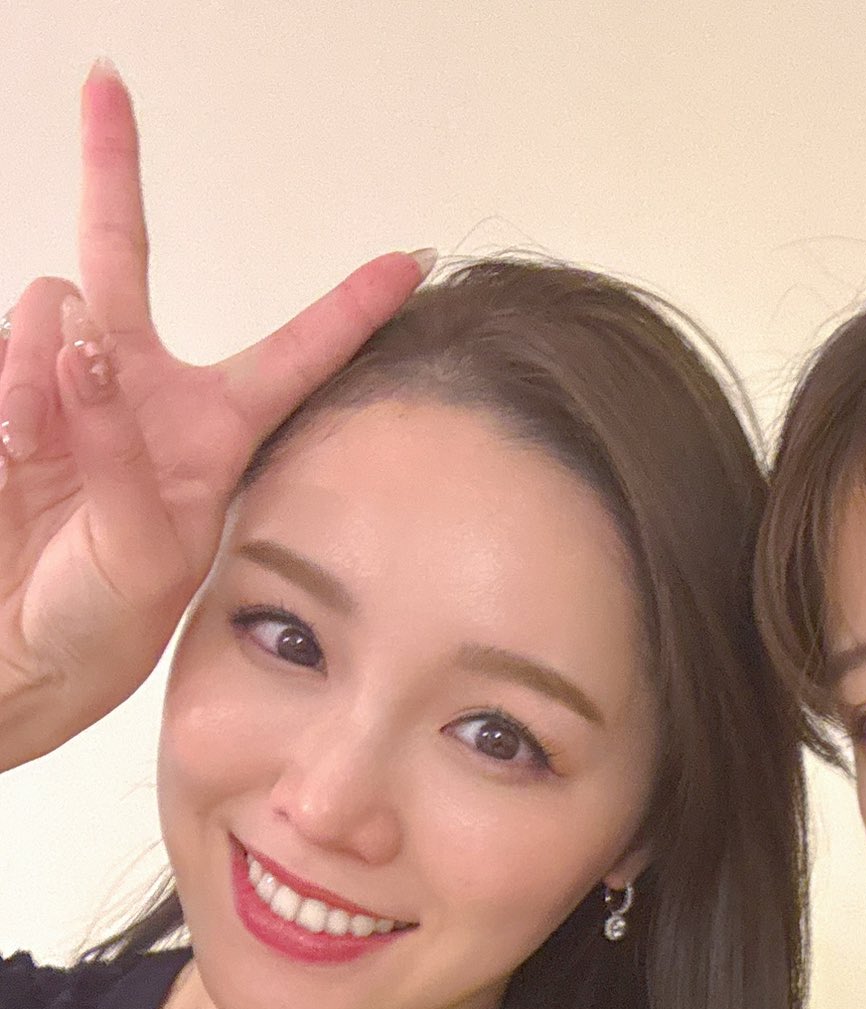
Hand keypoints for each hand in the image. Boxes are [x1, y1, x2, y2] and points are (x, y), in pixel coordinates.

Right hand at [0, 61, 432, 770]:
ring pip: (56, 306)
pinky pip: (12, 356)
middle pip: (123, 255)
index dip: (351, 308)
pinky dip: (20, 395)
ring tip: (51, 454)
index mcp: (212, 435)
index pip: (294, 356)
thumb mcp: (148, 552)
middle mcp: (138, 394)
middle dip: (111, 166)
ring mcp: (62, 388)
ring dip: (56, 367)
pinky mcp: (6, 396)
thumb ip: (120, 446)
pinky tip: (20, 450)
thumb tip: (80, 338)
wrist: (11, 654)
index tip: (412, 255)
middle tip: (105, 85)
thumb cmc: (100, 623)